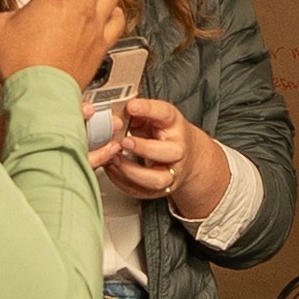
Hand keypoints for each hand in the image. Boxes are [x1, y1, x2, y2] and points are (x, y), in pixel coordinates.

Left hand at [94, 94, 217, 207]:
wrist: (186, 155)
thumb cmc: (164, 133)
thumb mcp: (154, 117)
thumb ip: (136, 114)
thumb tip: (115, 113)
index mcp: (175, 125)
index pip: (165, 114)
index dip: (148, 109)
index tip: (131, 106)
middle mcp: (178, 150)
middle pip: (169, 152)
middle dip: (144, 148)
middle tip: (124, 142)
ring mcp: (171, 172)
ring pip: (156, 180)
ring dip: (131, 171)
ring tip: (114, 159)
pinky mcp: (161, 189)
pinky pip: (142, 192)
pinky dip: (123, 182)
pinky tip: (112, 169)